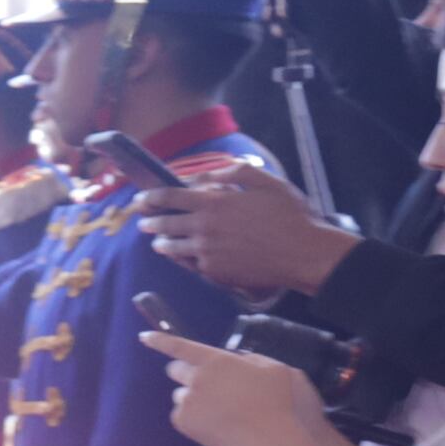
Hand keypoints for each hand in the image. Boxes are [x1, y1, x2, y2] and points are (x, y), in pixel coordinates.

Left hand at [134, 158, 361, 299]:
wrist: (303, 254)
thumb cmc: (290, 215)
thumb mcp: (266, 182)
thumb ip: (234, 172)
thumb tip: (207, 174)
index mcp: (214, 203)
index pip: (170, 197)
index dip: (151, 197)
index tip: (140, 199)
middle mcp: (204, 228)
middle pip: (166, 224)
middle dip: (150, 222)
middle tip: (143, 222)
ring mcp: (207, 253)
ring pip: (173, 248)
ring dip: (162, 243)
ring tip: (158, 243)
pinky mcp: (216, 273)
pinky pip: (191, 266)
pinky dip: (182, 260)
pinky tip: (182, 258)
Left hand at [143, 326, 324, 445]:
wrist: (269, 438)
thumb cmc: (277, 401)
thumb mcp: (273, 369)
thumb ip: (251, 360)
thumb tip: (238, 361)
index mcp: (215, 360)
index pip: (180, 346)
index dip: (160, 340)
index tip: (144, 337)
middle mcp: (196, 378)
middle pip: (175, 370)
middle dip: (185, 373)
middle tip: (205, 384)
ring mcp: (187, 401)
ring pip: (180, 394)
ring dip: (193, 397)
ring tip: (219, 409)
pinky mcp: (184, 422)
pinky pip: (182, 414)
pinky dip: (193, 417)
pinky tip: (215, 423)